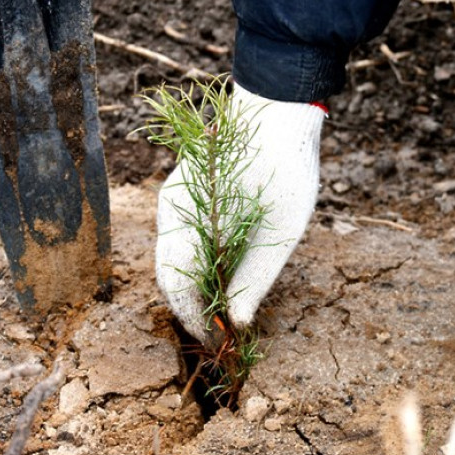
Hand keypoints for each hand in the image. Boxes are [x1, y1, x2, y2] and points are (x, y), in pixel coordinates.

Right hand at [154, 83, 325, 345]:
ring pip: (173, 260)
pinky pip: (183, 241)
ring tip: (221, 314)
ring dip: (193, 290)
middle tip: (219, 336)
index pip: (175, 283)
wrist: (278, 110)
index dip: (192, 318)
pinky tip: (220, 279)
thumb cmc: (285, 165)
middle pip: (169, 275)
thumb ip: (257, 276)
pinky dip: (197, 267)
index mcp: (189, 217)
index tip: (216, 343)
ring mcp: (177, 201)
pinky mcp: (187, 197)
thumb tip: (237, 322)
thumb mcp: (282, 226)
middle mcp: (173, 210)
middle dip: (190, 309)